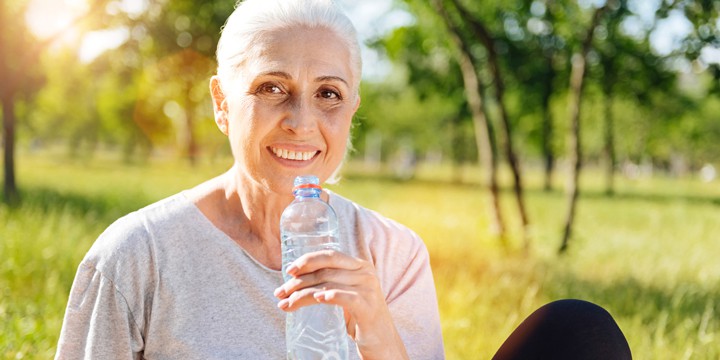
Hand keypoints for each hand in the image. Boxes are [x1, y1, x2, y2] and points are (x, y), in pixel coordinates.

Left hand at [273, 250, 408, 359]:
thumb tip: (294, 281)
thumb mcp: (347, 293)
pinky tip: (317, 299)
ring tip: (286, 304)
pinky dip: (330, 296)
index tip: (289, 271)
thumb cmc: (360, 318)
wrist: (383, 342)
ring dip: (302, 295)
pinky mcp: (368, 307)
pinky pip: (346, 297)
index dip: (308, 260)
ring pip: (328, 285)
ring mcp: (368, 289)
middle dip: (298, 282)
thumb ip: (331, 282)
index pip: (330, 256)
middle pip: (325, 272)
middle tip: (280, 293)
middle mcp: (366, 273)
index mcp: (360, 266)